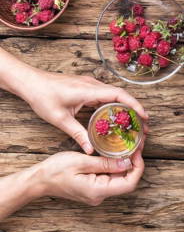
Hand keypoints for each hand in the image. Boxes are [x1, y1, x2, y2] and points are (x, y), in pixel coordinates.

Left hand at [25, 72, 147, 153]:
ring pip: (113, 94)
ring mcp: (88, 84)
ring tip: (133, 123)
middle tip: (142, 126)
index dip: (133, 104)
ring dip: (125, 106)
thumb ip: (77, 134)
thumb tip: (90, 150)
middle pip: (120, 95)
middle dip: (134, 109)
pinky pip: (104, 95)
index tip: (144, 116)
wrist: (30, 81)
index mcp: (87, 90)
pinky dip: (114, 105)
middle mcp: (91, 84)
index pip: (118, 95)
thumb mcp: (60, 119)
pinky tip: (114, 116)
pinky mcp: (85, 86)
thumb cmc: (42, 96)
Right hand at [41, 141, 144, 205]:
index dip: (137, 168)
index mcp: (98, 191)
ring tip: (125, 147)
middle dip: (132, 163)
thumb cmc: (56, 170)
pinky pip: (108, 178)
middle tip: (133, 145)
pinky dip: (113, 166)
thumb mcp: (81, 162)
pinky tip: (112, 154)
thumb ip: (105, 163)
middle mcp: (99, 195)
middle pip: (125, 181)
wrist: (40, 180)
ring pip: (117, 179)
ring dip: (123, 164)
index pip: (128, 184)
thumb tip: (127, 162)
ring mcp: (96, 193)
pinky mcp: (92, 188)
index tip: (137, 152)